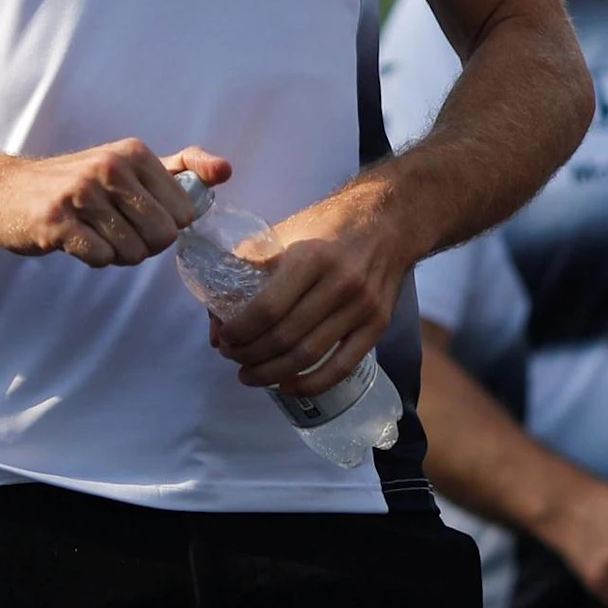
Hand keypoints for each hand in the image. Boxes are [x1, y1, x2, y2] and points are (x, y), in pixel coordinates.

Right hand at [0, 140, 228, 265]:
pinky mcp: (57, 223)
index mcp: (135, 153)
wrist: (5, 191)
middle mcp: (111, 167)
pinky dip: (94, 259)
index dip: (166, 225)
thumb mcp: (128, 163)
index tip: (139, 215)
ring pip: (134, 252)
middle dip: (144, 245)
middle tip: (116, 230)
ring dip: (117, 253)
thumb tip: (225, 171)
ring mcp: (82, 194)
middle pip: (164, 236)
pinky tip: (76, 240)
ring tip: (93, 232)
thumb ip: (179, 168)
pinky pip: (102, 258)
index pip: (185, 212)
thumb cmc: (76, 183)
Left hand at [210, 189, 411, 388]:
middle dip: (248, 355)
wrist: (390, 222)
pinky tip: (287, 386)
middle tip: (232, 357)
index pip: (266, 309)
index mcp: (311, 257)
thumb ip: (249, 268)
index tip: (224, 338)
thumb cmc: (330, 225)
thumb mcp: (287, 233)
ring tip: (249, 374)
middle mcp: (340, 284)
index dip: (238, 332)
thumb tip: (216, 314)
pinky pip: (342, 366)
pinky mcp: (378, 325)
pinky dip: (311, 383)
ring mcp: (362, 307)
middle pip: (284, 337)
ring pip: (308, 355)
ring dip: (271, 373)